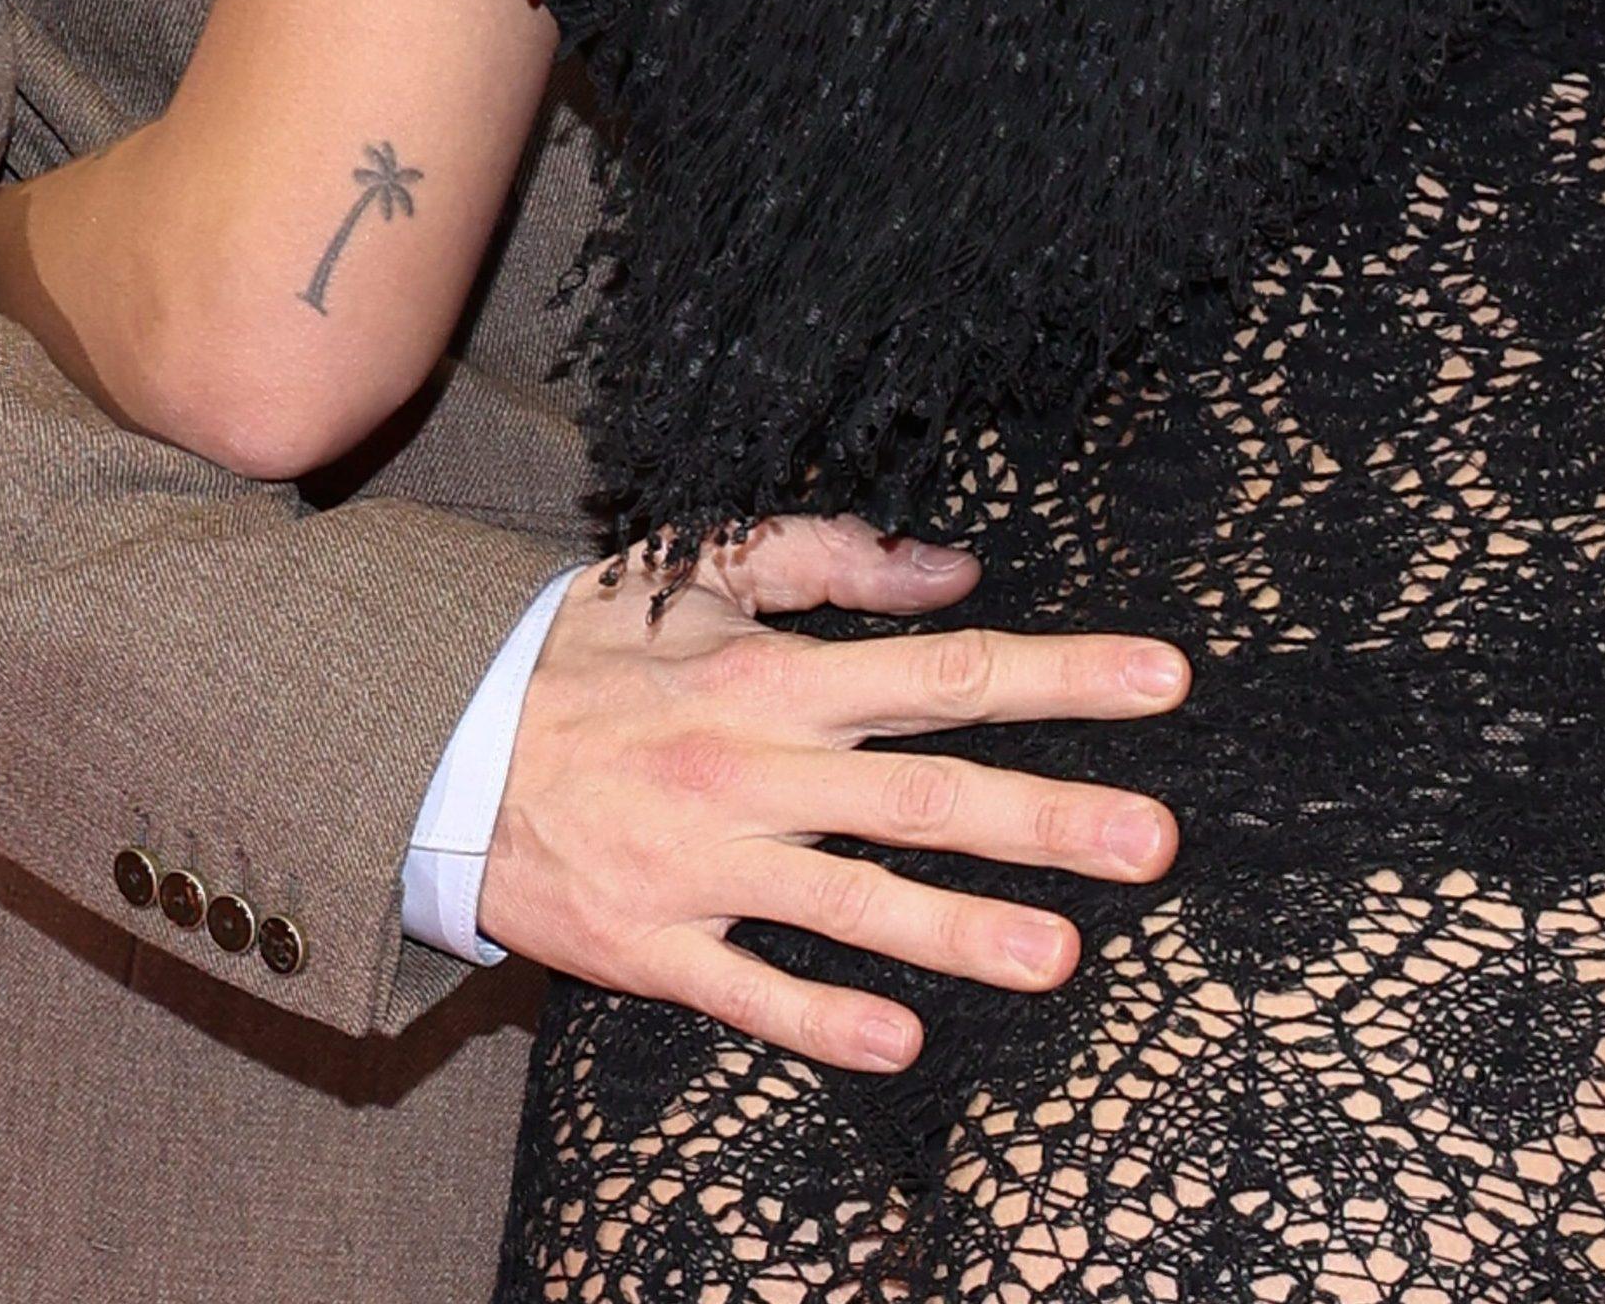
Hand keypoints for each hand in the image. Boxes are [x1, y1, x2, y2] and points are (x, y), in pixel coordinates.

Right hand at [481, 516, 1185, 1072]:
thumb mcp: (704, 572)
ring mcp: (707, 864)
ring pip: (854, 903)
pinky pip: (749, 990)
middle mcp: (756, 769)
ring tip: (1063, 959)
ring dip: (962, 931)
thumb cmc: (592, 650)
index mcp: (779, 676)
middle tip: (1157, 841)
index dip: (1063, 674)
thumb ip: (834, 562)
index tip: (1164, 679)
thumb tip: (955, 571)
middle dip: (1048, 817)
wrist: (441, 737)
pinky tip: (900, 1041)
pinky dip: (821, 1016)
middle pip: (927, 794)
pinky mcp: (654, 944)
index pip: (948, 671)